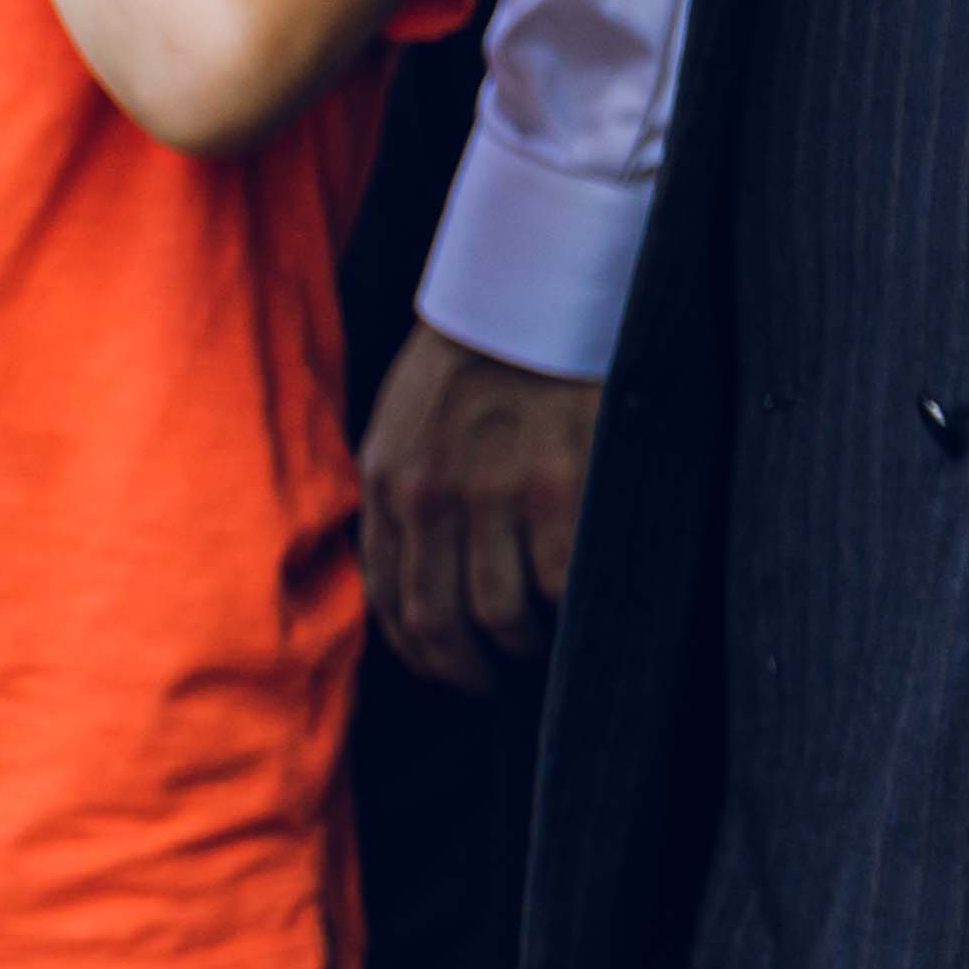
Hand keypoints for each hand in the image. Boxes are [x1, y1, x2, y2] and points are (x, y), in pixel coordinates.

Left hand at [359, 322, 598, 686]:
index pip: (388, 599)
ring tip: (544, 655)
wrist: (535, 284)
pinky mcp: (556, 485)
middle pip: (436, 625)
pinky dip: (569, 616)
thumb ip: (404, 489)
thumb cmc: (477, 351)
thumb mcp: (404, 419)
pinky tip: (582, 617)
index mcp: (386, 483)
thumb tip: (414, 569)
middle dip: (468, 671)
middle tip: (498, 684)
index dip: (419, 652)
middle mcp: (427, 498)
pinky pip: (558, 585)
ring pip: (498, 617)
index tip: (448, 670)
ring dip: (522, 653)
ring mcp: (491, 494)